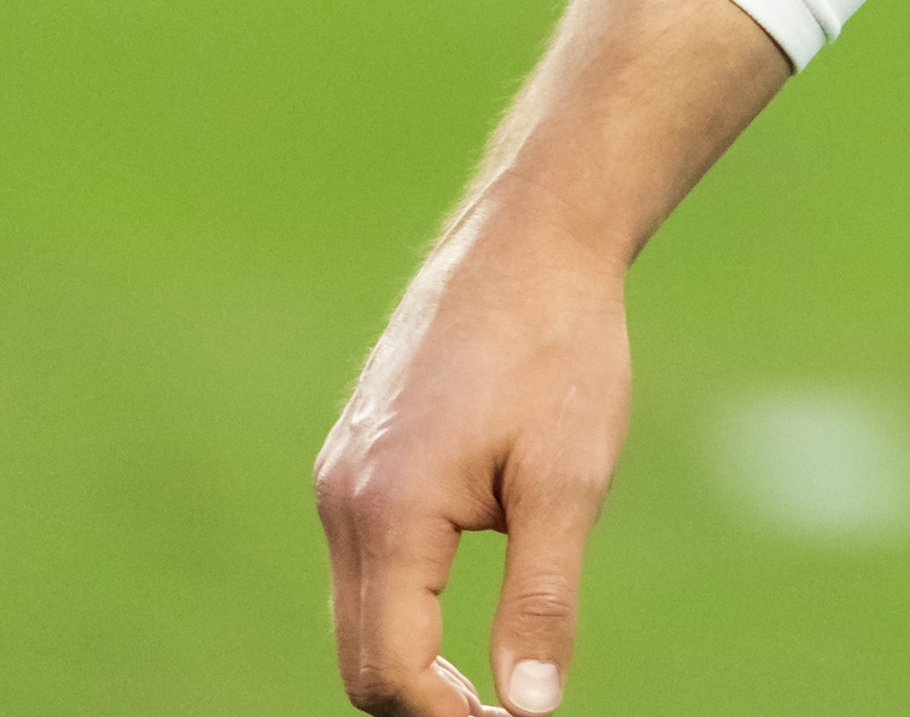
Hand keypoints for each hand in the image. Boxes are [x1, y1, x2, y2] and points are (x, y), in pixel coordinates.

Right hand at [317, 203, 632, 714]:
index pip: (390, 669)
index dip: (446, 716)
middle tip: (503, 714)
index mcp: (388, 511)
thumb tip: (529, 709)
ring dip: (414, 652)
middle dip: (424, 699)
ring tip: (489, 680)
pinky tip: (464, 604)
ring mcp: (340, 474)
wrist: (530, 239)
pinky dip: (405, 601)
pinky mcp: (356, 457)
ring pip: (358, 610)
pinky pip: (364, 561)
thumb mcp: (570, 480)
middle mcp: (343, 498)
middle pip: (360, 654)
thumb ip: (542, 601)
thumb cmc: (559, 348)